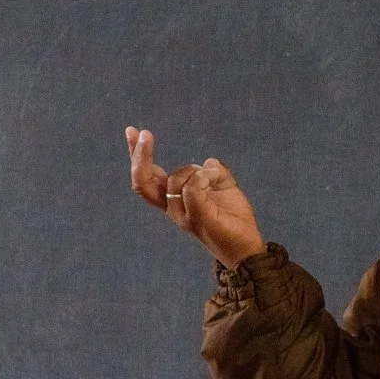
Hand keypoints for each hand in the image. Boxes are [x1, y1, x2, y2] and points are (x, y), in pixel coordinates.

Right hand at [125, 127, 265, 268]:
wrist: (247, 247)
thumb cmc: (232, 219)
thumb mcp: (224, 187)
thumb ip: (213, 173)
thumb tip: (208, 162)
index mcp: (174, 200)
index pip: (146, 177)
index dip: (136, 155)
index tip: (132, 131)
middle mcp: (173, 208)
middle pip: (143, 182)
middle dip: (140, 156)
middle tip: (145, 133)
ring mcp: (184, 215)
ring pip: (175, 180)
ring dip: (196, 170)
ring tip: (215, 178)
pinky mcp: (199, 218)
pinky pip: (192, 189)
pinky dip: (203, 176)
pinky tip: (214, 179)